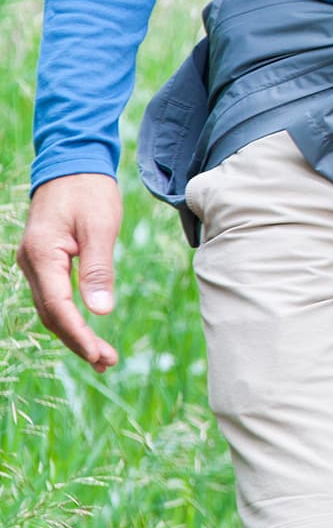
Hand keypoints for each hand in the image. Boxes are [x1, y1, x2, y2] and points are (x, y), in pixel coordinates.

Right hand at [17, 173, 122, 370]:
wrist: (72, 164)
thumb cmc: (89, 191)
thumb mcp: (101, 226)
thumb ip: (99, 268)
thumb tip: (101, 310)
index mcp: (42, 255)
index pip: (58, 307)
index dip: (78, 334)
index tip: (99, 354)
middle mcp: (31, 263)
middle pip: (51, 315)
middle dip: (77, 341)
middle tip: (107, 363)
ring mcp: (34, 264)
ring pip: (50, 309)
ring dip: (73, 333)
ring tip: (102, 357)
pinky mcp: (44, 262)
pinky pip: (53, 297)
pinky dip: (69, 317)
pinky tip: (86, 330)